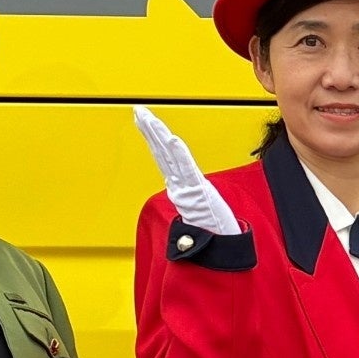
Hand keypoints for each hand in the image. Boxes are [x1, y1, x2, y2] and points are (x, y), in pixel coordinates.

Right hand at [132, 105, 243, 236]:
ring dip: (158, 136)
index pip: (163, 156)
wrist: (219, 245)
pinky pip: (186, 168)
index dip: (153, 138)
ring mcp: (187, 187)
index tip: (143, 120)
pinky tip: (171, 139)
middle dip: (150, 130)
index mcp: (180, 187)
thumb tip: (181, 192)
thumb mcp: (199, 210)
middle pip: (161, 152)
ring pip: (169, 157)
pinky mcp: (197, 191)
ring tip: (148, 118)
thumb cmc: (213, 230)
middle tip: (139, 112)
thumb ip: (190, 198)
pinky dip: (178, 153)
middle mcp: (180, 185)